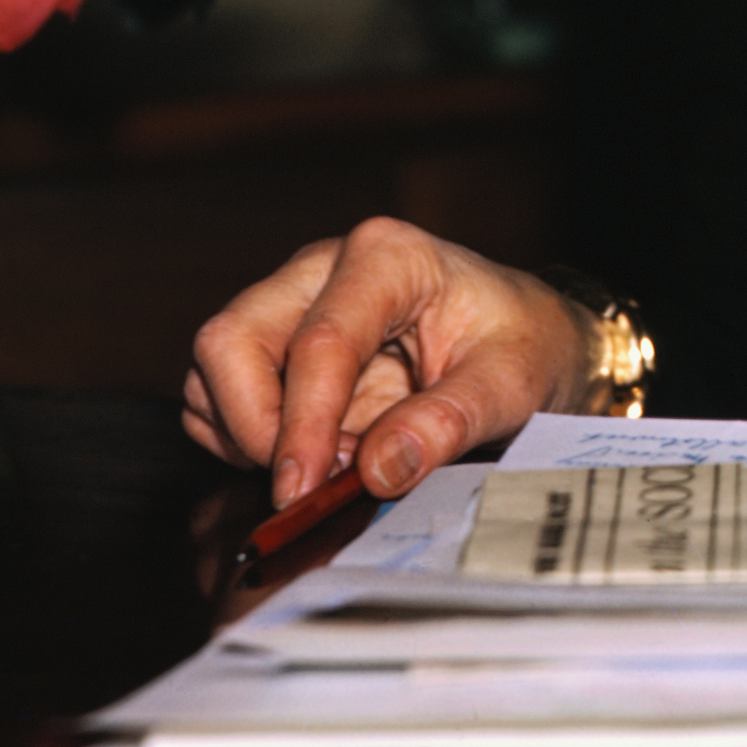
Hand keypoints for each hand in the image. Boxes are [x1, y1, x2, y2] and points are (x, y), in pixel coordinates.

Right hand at [182, 217, 584, 506]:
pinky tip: (316, 454)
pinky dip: (245, 438)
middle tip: (312, 481)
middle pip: (231, 339)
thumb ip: (448, 422)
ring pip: (214, 369)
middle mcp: (322, 269)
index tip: (302, 487)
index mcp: (387, 258)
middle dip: (254, 425)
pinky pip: (221, 394)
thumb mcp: (511, 383)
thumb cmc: (524, 343)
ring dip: (248, 434)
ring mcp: (292, 302)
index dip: (302, 423)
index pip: (318, 342)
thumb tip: (380, 469)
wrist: (532, 335)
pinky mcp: (278, 343)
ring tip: (333, 462)